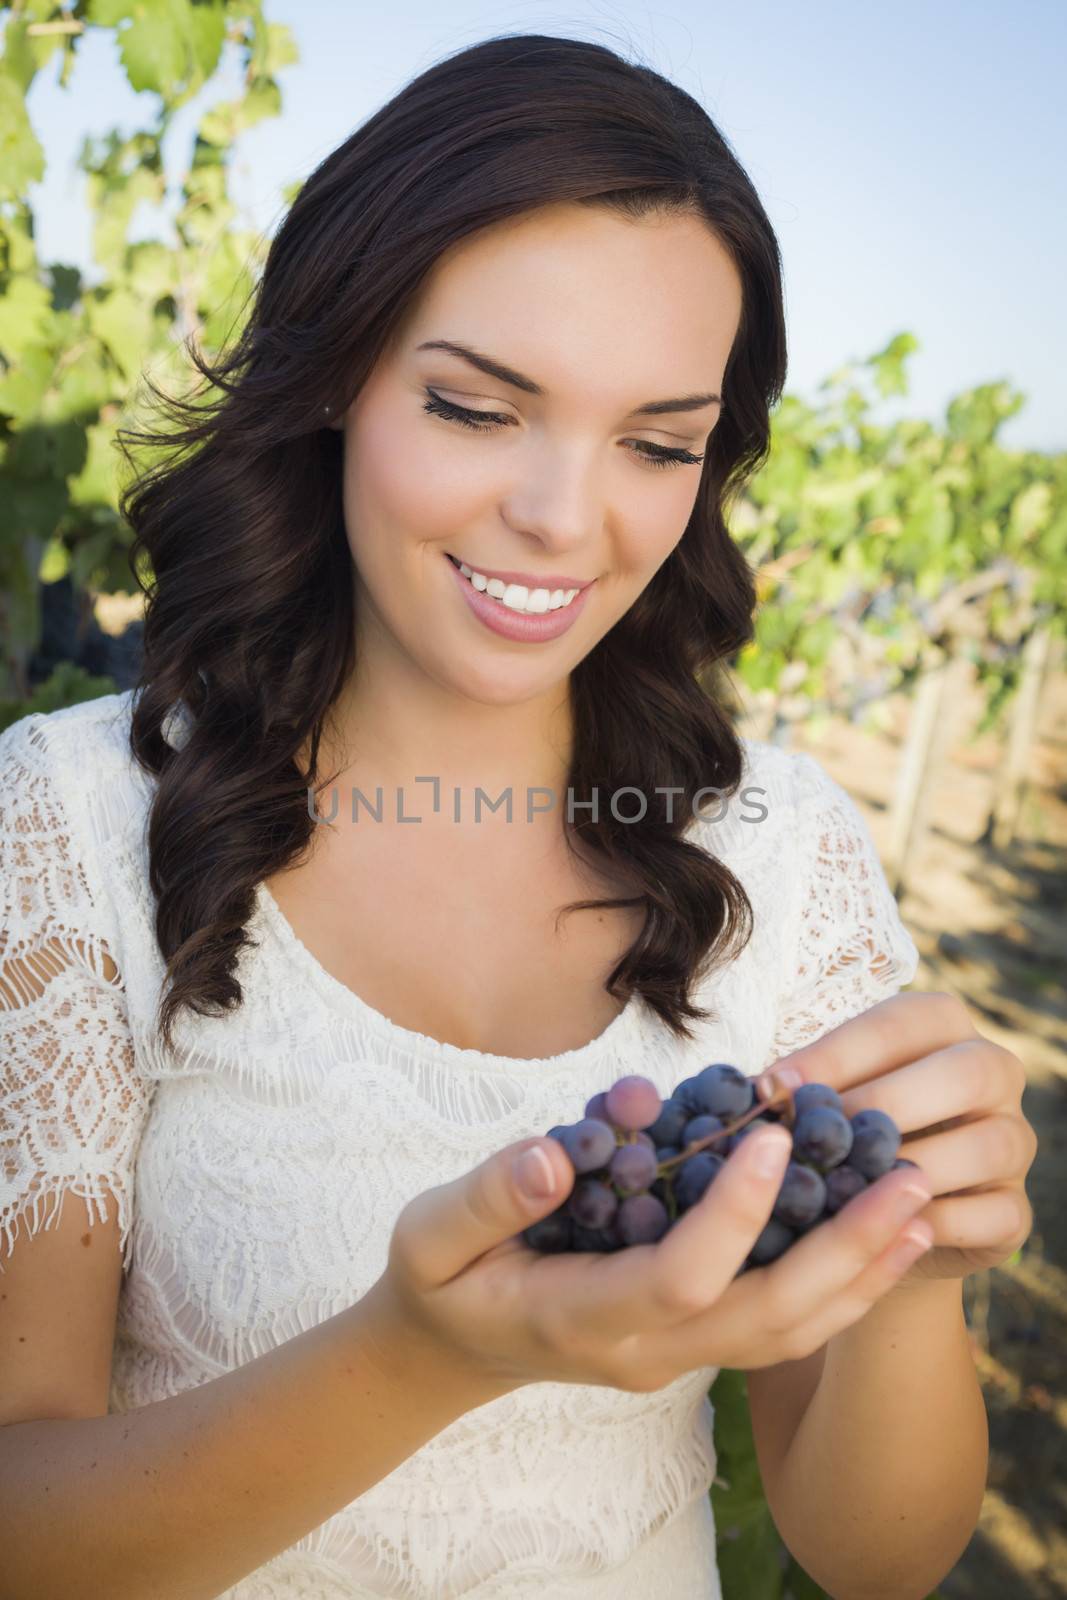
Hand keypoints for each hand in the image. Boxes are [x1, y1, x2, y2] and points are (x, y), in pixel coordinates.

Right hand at [375, 1112, 944, 1396]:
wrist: (451, 1347)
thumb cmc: (441, 1278)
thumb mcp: (433, 1232)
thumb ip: (490, 1195)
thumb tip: (555, 1151)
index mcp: (582, 1316)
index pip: (679, 1277)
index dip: (731, 1214)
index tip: (769, 1135)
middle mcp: (645, 1350)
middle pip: (766, 1318)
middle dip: (843, 1251)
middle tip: (907, 1180)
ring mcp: (676, 1356)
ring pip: (788, 1331)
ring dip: (861, 1272)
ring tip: (921, 1205)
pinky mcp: (692, 1339)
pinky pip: (781, 1325)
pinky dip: (840, 1285)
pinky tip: (883, 1237)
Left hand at [755, 990, 1037, 1289]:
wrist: (879, 1224)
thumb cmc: (841, 1138)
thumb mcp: (825, 1101)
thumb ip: (804, 1087)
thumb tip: (756, 1090)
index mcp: (943, 1027)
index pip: (898, 1023)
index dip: (836, 1053)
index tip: (775, 1086)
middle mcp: (993, 1073)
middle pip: (965, 1073)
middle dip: (888, 1102)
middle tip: (821, 1135)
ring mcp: (1014, 1143)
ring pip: (987, 1146)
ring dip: (914, 1168)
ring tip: (849, 1188)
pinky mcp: (1016, 1212)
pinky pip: (993, 1215)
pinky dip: (937, 1224)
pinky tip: (884, 1232)